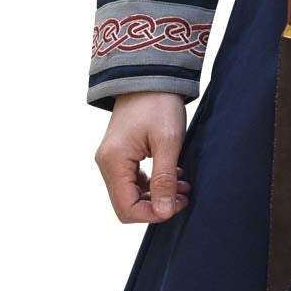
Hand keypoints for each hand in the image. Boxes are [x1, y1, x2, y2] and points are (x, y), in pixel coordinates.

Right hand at [94, 91, 192, 223]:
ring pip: (131, 195)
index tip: (178, 205)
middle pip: (127, 205)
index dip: (153, 214)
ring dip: (157, 196)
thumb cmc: (159, 104)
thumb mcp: (168, 142)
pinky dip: (153, 184)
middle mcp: (106, 164)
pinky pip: (133, 182)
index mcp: (113, 162)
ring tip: (183, 186)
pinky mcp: (120, 155)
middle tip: (183, 197)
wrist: (150, 75)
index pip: (127, 208)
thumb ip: (165, 179)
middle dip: (157, 206)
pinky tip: (174, 176)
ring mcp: (111, 160)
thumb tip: (164, 212)